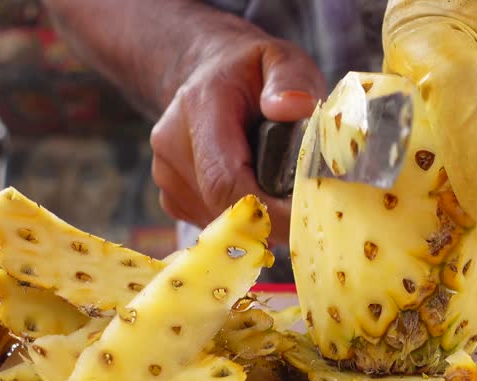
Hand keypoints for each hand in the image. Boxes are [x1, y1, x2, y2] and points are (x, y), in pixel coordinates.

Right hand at [150, 20, 324, 244]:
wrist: (208, 75)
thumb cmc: (253, 72)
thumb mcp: (280, 61)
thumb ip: (291, 79)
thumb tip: (294, 109)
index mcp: (199, 108)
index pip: (225, 180)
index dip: (266, 213)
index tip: (306, 224)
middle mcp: (172, 145)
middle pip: (224, 208)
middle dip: (270, 219)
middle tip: (309, 211)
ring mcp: (166, 174)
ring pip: (220, 221)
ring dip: (257, 218)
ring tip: (279, 186)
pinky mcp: (171, 196)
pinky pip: (212, 223)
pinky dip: (241, 218)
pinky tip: (255, 188)